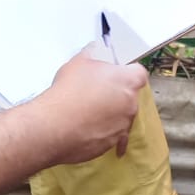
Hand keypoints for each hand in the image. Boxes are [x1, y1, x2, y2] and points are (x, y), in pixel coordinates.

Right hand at [38, 47, 146, 162]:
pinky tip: (91, 130)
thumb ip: (92, 54)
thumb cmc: (68, 92)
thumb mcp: (78, 62)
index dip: (128, 72)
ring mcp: (123, 125)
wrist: (55, 127)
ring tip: (87, 112)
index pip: (139, 73)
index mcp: (127, 81)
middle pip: (129, 95)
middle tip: (96, 93)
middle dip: (116, 94)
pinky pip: (113, 136)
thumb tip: (94, 51)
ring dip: (110, 114)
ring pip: (121, 116)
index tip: (116, 74)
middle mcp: (131, 103)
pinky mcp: (113, 143)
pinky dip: (104, 133)